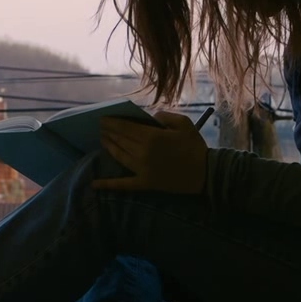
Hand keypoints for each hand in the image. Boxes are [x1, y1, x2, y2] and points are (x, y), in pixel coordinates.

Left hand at [94, 111, 208, 193]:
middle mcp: (143, 152)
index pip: (125, 127)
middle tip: (100, 127)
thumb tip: (148, 118)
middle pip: (120, 140)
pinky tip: (94, 184)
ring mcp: (142, 169)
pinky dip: (108, 185)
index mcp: (152, 137)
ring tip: (102, 140)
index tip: (102, 118)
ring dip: (108, 147)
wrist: (206, 173)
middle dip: (109, 132)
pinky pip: (123, 184)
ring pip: (119, 156)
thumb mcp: (183, 123)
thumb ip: (163, 116)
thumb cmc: (194, 146)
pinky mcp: (144, 183)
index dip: (112, 122)